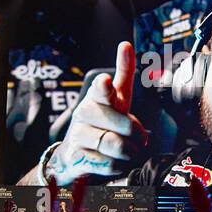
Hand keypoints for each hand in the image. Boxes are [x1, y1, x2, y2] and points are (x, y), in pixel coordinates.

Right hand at [46, 41, 148, 184]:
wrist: (73, 155)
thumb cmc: (101, 122)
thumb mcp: (115, 99)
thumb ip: (123, 74)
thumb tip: (125, 45)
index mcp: (97, 97)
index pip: (101, 89)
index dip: (104, 87)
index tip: (106, 82)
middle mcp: (85, 112)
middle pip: (122, 123)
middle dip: (137, 134)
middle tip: (138, 139)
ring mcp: (78, 134)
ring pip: (116, 145)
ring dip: (128, 152)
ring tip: (127, 151)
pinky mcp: (76, 156)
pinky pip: (107, 163)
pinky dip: (117, 165)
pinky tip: (113, 161)